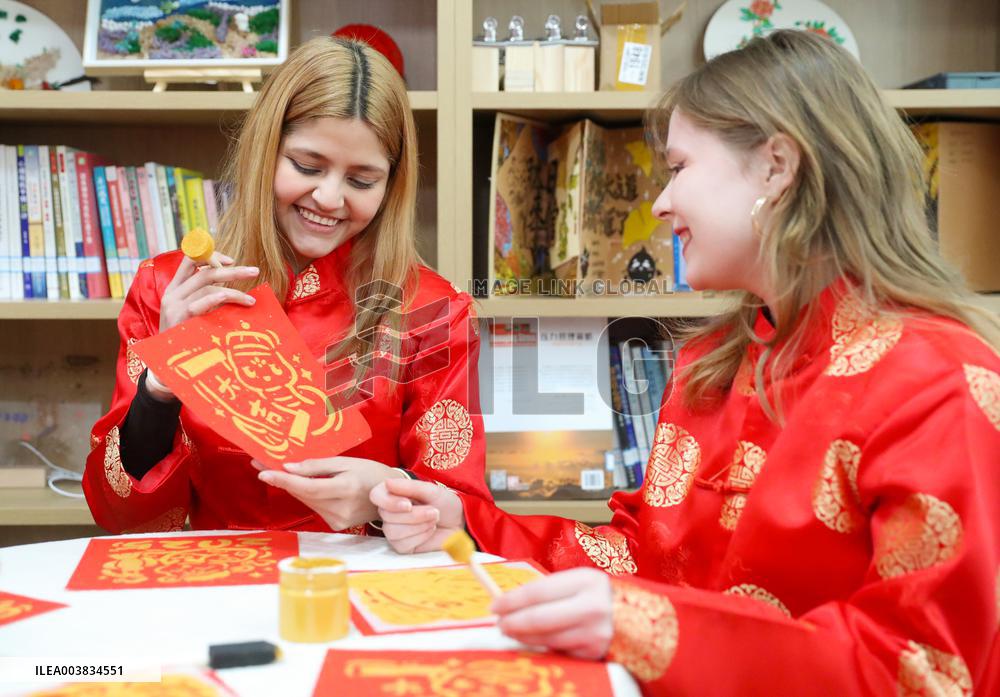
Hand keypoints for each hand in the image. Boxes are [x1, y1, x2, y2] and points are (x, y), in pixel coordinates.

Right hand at [159, 254, 258, 333]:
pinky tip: (233, 299)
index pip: (190, 260)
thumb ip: (206, 298)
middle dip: (233, 271)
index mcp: (174, 288)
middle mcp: (172, 294)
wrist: (164, 361)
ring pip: (207, 286)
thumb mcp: (193, 313)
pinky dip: (218, 298)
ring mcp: (174, 306)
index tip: (231, 261)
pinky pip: (201, 303)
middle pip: (205, 272)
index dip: (212, 256)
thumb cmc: (184, 338)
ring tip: (250, 300)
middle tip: (254, 271)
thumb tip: (232, 289)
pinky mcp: (179, 318)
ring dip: (234, 291)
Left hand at [254, 456, 404, 529]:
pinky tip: (304, 485)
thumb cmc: (371, 472)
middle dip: (282, 480)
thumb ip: (317, 466)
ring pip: (307, 501)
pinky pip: (314, 507)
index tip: (263, 472)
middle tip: (262, 464)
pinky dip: (307, 496)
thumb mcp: (347, 462)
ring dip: (293, 487)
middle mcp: (341, 508)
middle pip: (303, 495)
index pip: (308, 487)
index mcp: (346, 488)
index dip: (284, 480)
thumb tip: (288, 468)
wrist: (392, 495)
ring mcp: (338, 520)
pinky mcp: (336, 525)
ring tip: (277, 472)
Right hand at [369, 478, 464, 553]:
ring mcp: (394, 531)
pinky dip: (420, 537)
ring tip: (434, 519)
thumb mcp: (431, 491)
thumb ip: (409, 487)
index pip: (376, 496)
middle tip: (434, 511)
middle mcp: (390, 513)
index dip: (389, 502)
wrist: (459, 522)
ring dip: (418, 526)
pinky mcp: (402, 546)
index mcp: (393, 495)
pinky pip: (402, 544)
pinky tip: (430, 530)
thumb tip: (387, 483)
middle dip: (414, 515)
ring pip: (393, 531)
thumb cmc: (444, 503)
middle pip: (387, 516)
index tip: (408, 504)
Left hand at [492, 568, 612, 660]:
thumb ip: (548, 590)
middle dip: (513, 622)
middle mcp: (592, 607)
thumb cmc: (596, 595)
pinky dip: (543, 645)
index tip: (495, 606)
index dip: (512, 600)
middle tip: (499, 623)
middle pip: (539, 618)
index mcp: (585, 581)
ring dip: (523, 637)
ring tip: (511, 632)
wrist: (635, 616)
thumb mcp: (577, 582)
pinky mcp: (594, 653)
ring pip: (546, 638)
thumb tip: (510, 602)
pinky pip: (559, 650)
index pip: (538, 591)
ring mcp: (594, 633)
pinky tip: (533, 640)